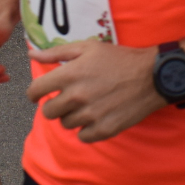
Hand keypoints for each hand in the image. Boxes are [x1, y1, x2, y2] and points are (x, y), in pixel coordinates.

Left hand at [26, 40, 164, 142]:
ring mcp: (90, 115)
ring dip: (72, 116)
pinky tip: (96, 116)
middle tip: (68, 99)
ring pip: (65, 124)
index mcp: (69, 74)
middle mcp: (76, 96)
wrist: (152, 76)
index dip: (34, 93)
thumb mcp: (88, 48)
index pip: (35, 91)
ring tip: (87, 104)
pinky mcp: (103, 130)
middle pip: (48, 112)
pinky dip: (87, 129)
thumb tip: (32, 54)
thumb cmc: (119, 58)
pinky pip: (82, 137)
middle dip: (54, 105)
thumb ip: (56, 52)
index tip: (40, 94)